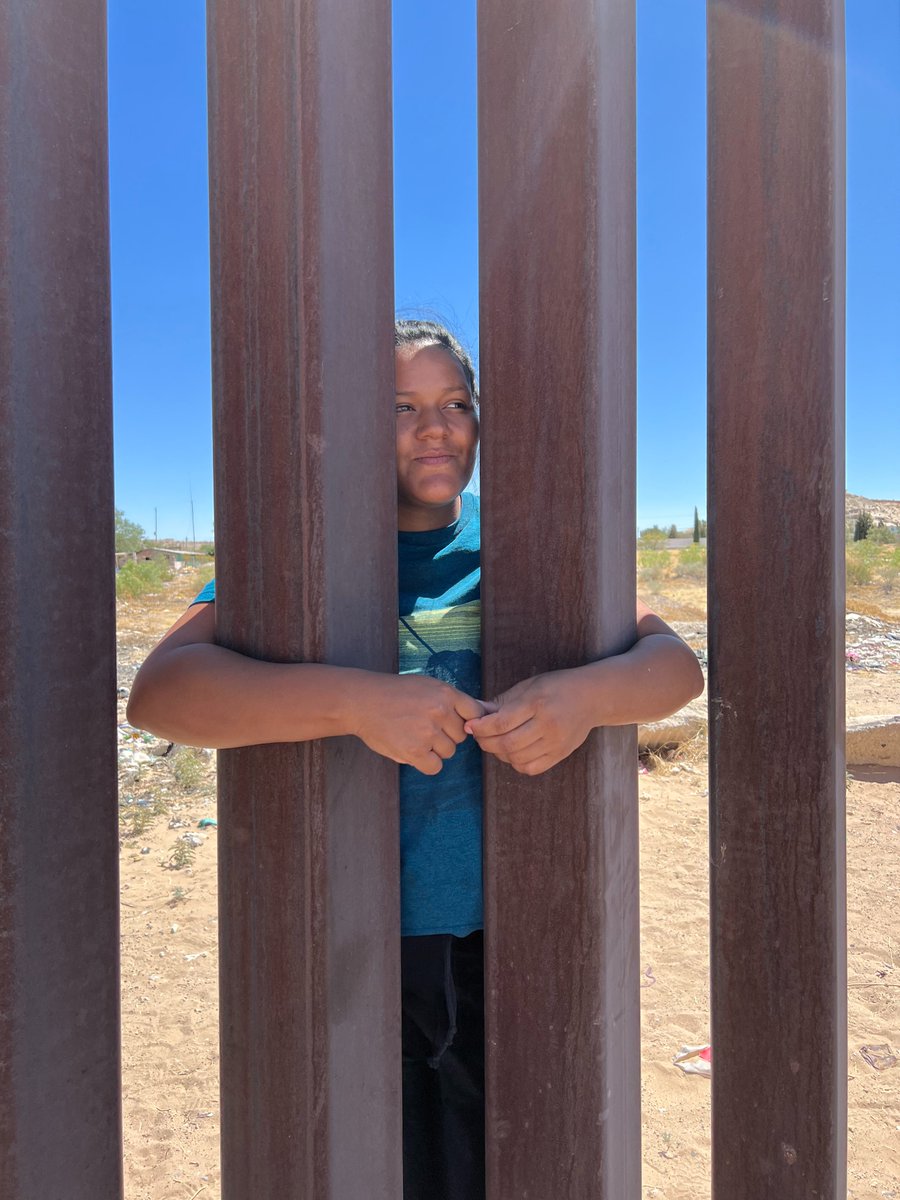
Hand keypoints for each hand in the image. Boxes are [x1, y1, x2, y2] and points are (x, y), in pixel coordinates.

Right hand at [351, 673, 484, 774]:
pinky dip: (425, 763)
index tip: (453, 724)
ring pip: (449, 752)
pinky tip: (413, 751)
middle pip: (461, 736)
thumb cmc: (394, 693)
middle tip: (424, 727)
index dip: (466, 722)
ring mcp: (427, 732)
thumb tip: (483, 714)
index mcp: (445, 693)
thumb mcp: (427, 685)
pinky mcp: (414, 751)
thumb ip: (452, 700)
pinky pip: (435, 767)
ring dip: (435, 749)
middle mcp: (440, 711)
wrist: (363, 701)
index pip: (476, 713)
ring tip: (414, 736)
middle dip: (446, 735)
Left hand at [463, 669, 593, 775]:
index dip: (481, 727)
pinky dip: (516, 764)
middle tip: (479, 737)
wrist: (592, 697)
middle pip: (507, 743)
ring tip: (495, 743)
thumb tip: (475, 711)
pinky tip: (513, 753)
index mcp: (537, 702)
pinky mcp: (561, 754)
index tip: (470, 726)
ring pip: (517, 758)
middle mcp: (547, 724)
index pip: (502, 722)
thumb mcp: (529, 686)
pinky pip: (532, 768)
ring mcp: (556, 742)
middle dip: (486, 742)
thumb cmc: (557, 687)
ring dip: (499, 754)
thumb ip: (503, 701)